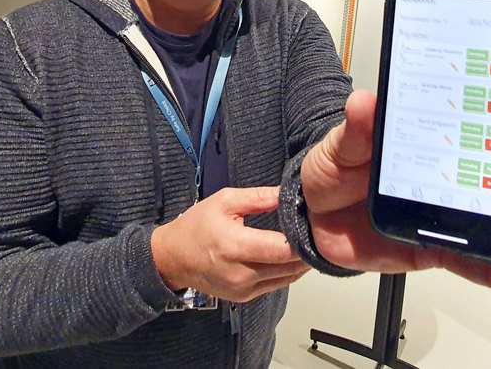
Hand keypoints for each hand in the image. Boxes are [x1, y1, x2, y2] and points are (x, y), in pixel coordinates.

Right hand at [149, 186, 310, 302]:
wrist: (172, 259)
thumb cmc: (196, 226)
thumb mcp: (224, 201)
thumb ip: (258, 197)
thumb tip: (286, 193)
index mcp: (235, 246)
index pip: (282, 249)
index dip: (302, 239)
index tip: (313, 224)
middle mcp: (241, 273)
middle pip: (289, 266)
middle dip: (306, 250)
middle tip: (318, 232)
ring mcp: (244, 289)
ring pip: (287, 278)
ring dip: (301, 263)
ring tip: (308, 243)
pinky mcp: (245, 297)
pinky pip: (276, 285)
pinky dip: (287, 272)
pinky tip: (291, 256)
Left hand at [300, 90, 490, 292]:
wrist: (316, 220)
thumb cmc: (338, 172)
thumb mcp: (341, 143)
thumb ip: (355, 129)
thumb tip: (365, 104)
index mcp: (430, 135)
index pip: (475, 114)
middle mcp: (451, 171)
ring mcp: (451, 213)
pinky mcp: (441, 249)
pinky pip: (476, 263)